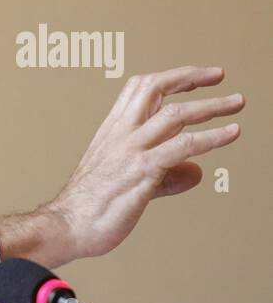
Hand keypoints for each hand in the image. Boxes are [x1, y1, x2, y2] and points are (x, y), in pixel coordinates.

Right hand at [0, 65, 243, 267]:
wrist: (66, 226)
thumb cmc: (89, 208)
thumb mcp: (129, 183)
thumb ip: (165, 175)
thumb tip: (194, 172)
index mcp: (111, 132)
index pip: (139, 89)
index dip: (170, 78)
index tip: (194, 78)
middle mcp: (121, 135)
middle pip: (155, 88)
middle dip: (190, 77)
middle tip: (219, 75)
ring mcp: (131, 151)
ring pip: (175, 114)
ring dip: (211, 105)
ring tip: (236, 103)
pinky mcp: (143, 171)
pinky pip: (183, 147)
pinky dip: (212, 137)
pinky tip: (231, 133)